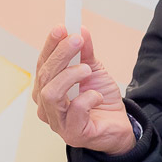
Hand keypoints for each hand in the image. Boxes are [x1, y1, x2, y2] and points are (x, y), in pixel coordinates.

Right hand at [33, 25, 134, 155]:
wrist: (119, 125)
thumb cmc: (101, 100)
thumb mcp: (94, 70)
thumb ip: (85, 53)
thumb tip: (81, 30)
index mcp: (47, 89)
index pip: (42, 63)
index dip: (50, 45)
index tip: (61, 28)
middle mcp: (46, 107)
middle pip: (44, 77)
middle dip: (60, 55)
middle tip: (76, 40)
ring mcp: (57, 122)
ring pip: (51, 94)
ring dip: (69, 76)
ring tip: (87, 69)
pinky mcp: (72, 134)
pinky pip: (74, 111)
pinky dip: (87, 98)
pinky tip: (97, 96)